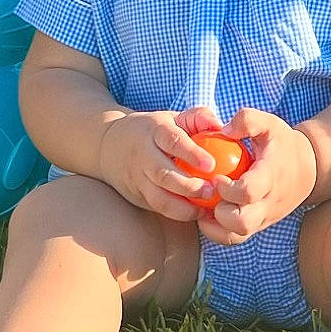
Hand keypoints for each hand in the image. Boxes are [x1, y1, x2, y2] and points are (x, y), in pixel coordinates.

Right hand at [97, 111, 223, 221]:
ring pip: (159, 198)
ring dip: (184, 207)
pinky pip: (158, 208)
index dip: (192, 153)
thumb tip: (221, 127)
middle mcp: (143, 156)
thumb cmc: (155, 130)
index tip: (211, 164)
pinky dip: (178, 214)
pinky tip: (198, 214)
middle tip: (212, 191)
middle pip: (164, 174)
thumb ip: (198, 117)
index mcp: (154, 131)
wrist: (109, 145)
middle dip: (189, 186)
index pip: (172, 141)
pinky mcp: (138, 196)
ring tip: (206, 208)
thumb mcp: (173, 118)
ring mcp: (138, 179)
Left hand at [199, 108, 317, 245]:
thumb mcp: (269, 123)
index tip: (216, 177)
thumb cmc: (282, 143)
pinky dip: (217, 232)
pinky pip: (234, 238)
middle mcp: (268, 202)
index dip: (227, 188)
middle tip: (211, 195)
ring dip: (216, 225)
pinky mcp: (257, 224)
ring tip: (206, 205)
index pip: (248, 192)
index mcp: (270, 177)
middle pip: (242, 223)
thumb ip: (247, 120)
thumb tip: (223, 130)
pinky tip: (207, 214)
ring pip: (237, 236)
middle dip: (220, 212)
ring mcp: (263, 217)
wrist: (307, 169)